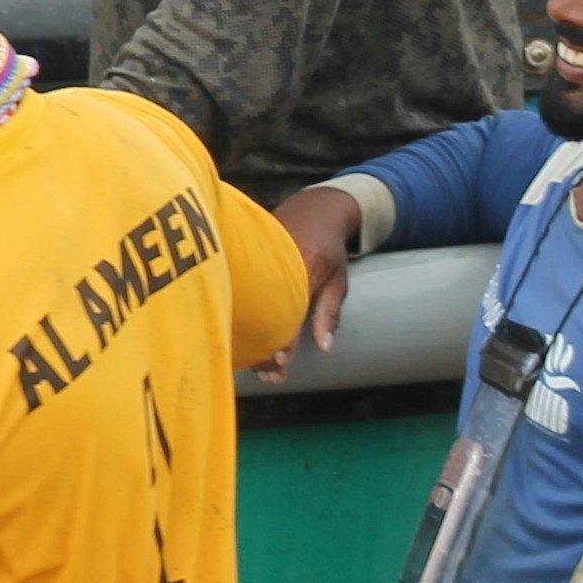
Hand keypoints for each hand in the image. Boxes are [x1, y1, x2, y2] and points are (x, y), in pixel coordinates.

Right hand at [257, 188, 358, 381]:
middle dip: (265, 347)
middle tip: (270, 374)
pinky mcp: (247, 259)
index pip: (290, 308)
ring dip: (252, 337)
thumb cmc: (329, 247)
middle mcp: (275, 262)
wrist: (313, 208)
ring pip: (248, 304)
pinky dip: (243, 316)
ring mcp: (258, 259)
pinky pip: (243, 292)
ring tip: (258, 365)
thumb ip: (330, 312)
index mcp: (303, 265)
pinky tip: (246, 340)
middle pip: (264, 312)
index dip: (284, 339)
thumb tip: (326, 348)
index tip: (280, 363)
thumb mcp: (339, 280)